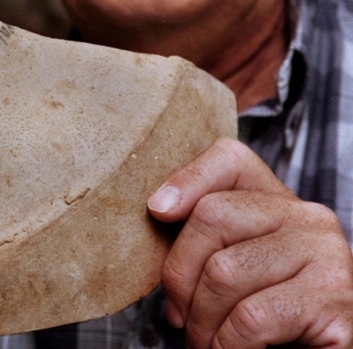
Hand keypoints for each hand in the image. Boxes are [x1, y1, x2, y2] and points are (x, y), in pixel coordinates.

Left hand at [148, 138, 352, 348]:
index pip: (230, 160)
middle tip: (180, 316)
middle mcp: (308, 218)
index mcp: (278, 201)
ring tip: (204, 341)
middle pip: (212, 215)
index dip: (187, 178)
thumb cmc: (267, 314)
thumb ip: (204, 237)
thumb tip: (158, 209)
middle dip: (180, 275)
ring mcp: (327, 256)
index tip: (157, 211)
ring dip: (201, 321)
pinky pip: (251, 318)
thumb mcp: (232, 263)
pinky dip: (226, 344)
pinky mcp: (333, 302)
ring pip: (224, 272)